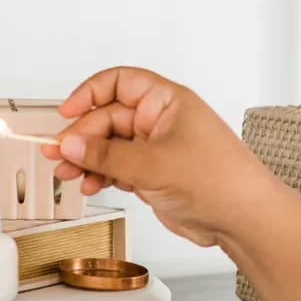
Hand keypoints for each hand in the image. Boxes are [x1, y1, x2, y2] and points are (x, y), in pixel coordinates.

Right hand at [43, 66, 277, 247]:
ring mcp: (156, 150)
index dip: (88, 94)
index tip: (65, 112)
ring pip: (109, 148)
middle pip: (107, 119)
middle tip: (59, 155)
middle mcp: (160, 121)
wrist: (241, 217)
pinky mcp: (153, 175)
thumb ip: (106, 156)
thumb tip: (71, 145)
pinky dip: (101, 176)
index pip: (118, 83)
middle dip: (82, 138)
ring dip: (87, 161)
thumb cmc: (219, 180)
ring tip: (69, 175)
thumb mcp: (152, 165)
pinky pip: (117, 169)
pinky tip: (90, 185)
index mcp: (165, 101)